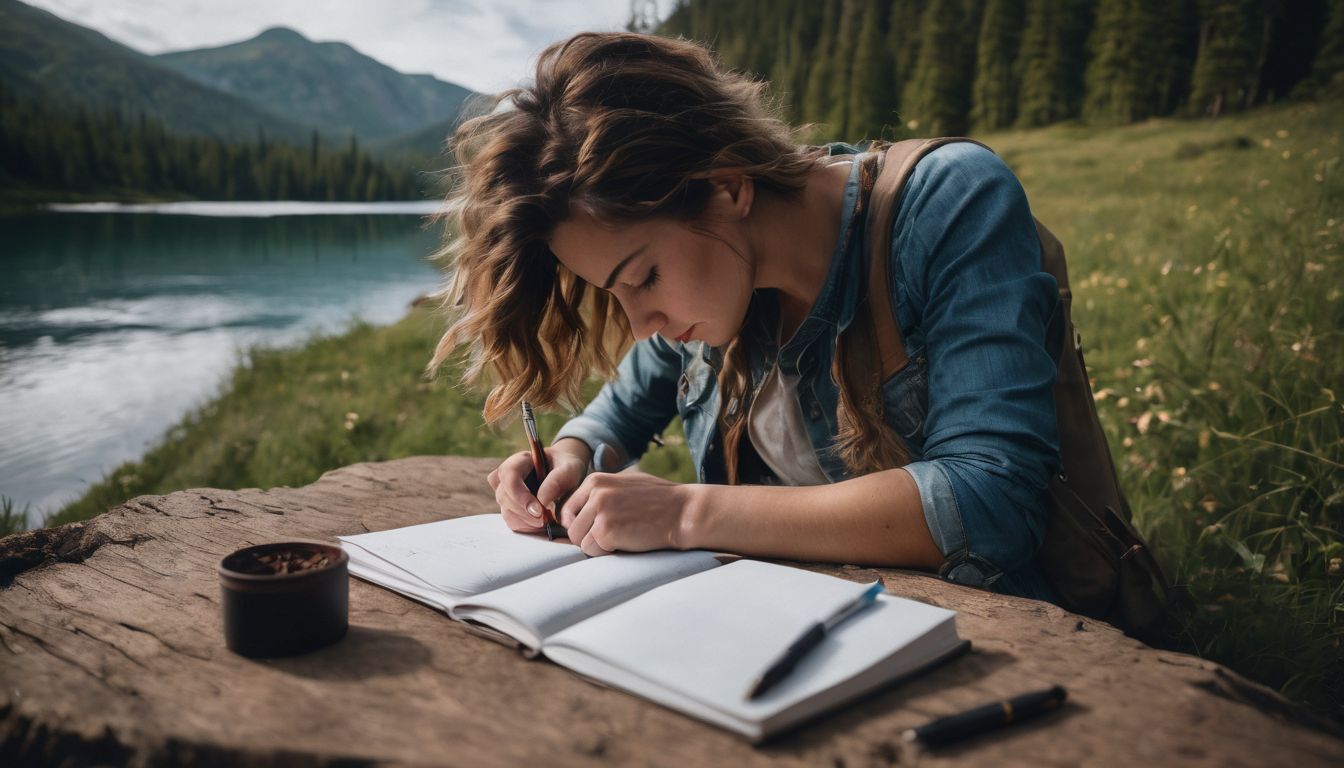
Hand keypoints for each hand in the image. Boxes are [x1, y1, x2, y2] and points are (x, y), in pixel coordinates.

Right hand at [487, 440, 589, 533]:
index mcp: (520, 460)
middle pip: (504, 496)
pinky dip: (526, 526)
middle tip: (545, 519)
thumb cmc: (566, 467)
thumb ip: (557, 480)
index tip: (538, 510)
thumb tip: (541, 500)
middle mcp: (508, 476)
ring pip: (506, 511)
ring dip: (526, 521)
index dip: (519, 494)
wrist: (566, 474)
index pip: (508, 475)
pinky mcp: (510, 507)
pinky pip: (511, 521)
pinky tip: (541, 523)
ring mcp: (506, 492)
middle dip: (525, 512)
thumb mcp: (569, 468)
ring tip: (546, 521)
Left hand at [559, 471, 699, 556]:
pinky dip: (607, 553)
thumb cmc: (660, 501)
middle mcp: (595, 493)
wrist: (682, 512)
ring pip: (580, 542)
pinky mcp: (606, 531)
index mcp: (596, 481)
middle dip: (588, 538)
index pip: (569, 509)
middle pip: (572, 528)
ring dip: (597, 547)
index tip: (592, 531)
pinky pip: (592, 551)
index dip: (578, 524)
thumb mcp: (626, 484)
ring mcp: (599, 511)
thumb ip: (602, 494)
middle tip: (612, 538)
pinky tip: (627, 543)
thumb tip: (577, 514)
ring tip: (621, 539)